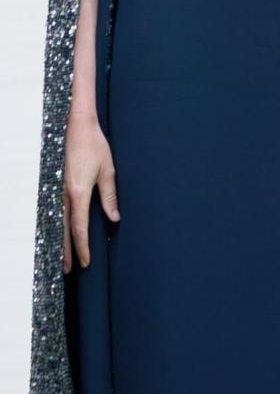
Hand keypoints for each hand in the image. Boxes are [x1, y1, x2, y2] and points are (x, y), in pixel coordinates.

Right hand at [62, 108, 118, 271]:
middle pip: (63, 229)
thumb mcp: (108, 170)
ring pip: (55, 221)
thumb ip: (109, 196)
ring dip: (58, 240)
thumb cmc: (94, 144)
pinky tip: (56, 233)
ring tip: (60, 258)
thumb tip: (114, 219)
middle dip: (66, 250)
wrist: (74, 123)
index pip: (79, 227)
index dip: (82, 247)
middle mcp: (62, 193)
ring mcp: (54, 188)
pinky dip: (54, 224)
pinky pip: (52, 209)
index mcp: (78, 192)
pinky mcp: (52, 182)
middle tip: (67, 270)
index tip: (86, 262)